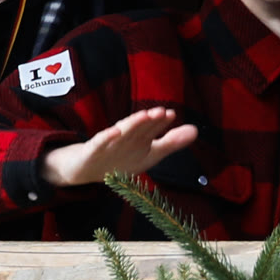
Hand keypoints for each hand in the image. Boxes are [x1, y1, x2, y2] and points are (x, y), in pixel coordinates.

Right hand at [41, 108, 198, 187]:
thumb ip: (171, 142)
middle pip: (139, 128)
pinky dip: (107, 137)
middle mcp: (125, 138)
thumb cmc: (120, 157)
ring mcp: (109, 143)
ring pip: (123, 133)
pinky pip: (101, 143)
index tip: (171, 114)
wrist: (83, 168)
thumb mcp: (149, 153)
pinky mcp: (93, 150)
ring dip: (133, 124)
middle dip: (151, 121)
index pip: (152, 129)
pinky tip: (116, 131)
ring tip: (145, 115)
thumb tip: (196, 130)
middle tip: (162, 112)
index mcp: (139, 138)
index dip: (161, 122)